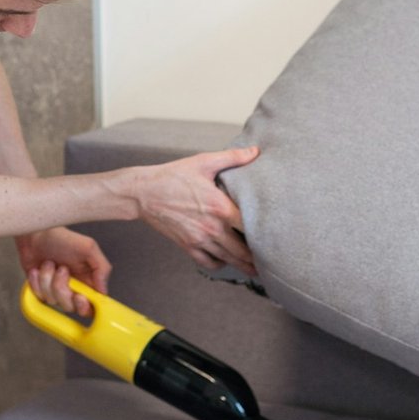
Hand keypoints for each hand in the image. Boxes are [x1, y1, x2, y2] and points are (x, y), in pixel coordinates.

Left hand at [18, 227, 111, 317]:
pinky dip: (36, 281)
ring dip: (48, 279)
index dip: (85, 306)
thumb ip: (102, 268)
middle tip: (62, 269)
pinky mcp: (40, 291)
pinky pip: (38, 296)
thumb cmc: (61, 238)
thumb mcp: (88, 248)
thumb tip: (103, 290)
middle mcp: (72, 289)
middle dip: (62, 288)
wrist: (35, 234)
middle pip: (70, 306)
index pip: (91, 306)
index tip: (80, 297)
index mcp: (87, 281)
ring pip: (52, 301)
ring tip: (49, 264)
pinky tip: (38, 269)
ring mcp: (55, 291)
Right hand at [130, 146, 259, 275]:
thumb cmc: (173, 175)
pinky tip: (225, 259)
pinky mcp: (188, 246)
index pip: (251, 227)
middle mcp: (213, 227)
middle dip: (257, 257)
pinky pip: (208, 263)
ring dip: (243, 265)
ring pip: (228, 260)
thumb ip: (232, 158)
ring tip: (256, 268)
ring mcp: (200, 239)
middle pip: (242, 251)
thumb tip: (255, 151)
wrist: (143, 192)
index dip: (265, 234)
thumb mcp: (204, 162)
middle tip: (270, 259)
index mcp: (221, 207)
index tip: (275, 236)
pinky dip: (219, 264)